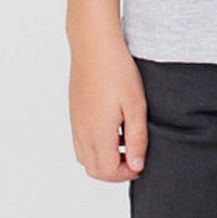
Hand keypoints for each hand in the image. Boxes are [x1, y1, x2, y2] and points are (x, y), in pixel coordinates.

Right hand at [68, 33, 148, 181]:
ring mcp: (75, 122)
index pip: (108, 172)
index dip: (127, 173)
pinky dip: (96, 143)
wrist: (94, 44)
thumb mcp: (136, 104)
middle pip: (94, 169)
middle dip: (115, 170)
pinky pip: (81, 140)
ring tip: (126, 138)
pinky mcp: (74, 111)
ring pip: (86, 156)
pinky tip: (114, 124)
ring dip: (105, 157)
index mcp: (97, 133)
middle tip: (135, 155)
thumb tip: (137, 164)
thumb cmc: (117, 71)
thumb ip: (137, 138)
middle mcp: (82, 132)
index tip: (142, 162)